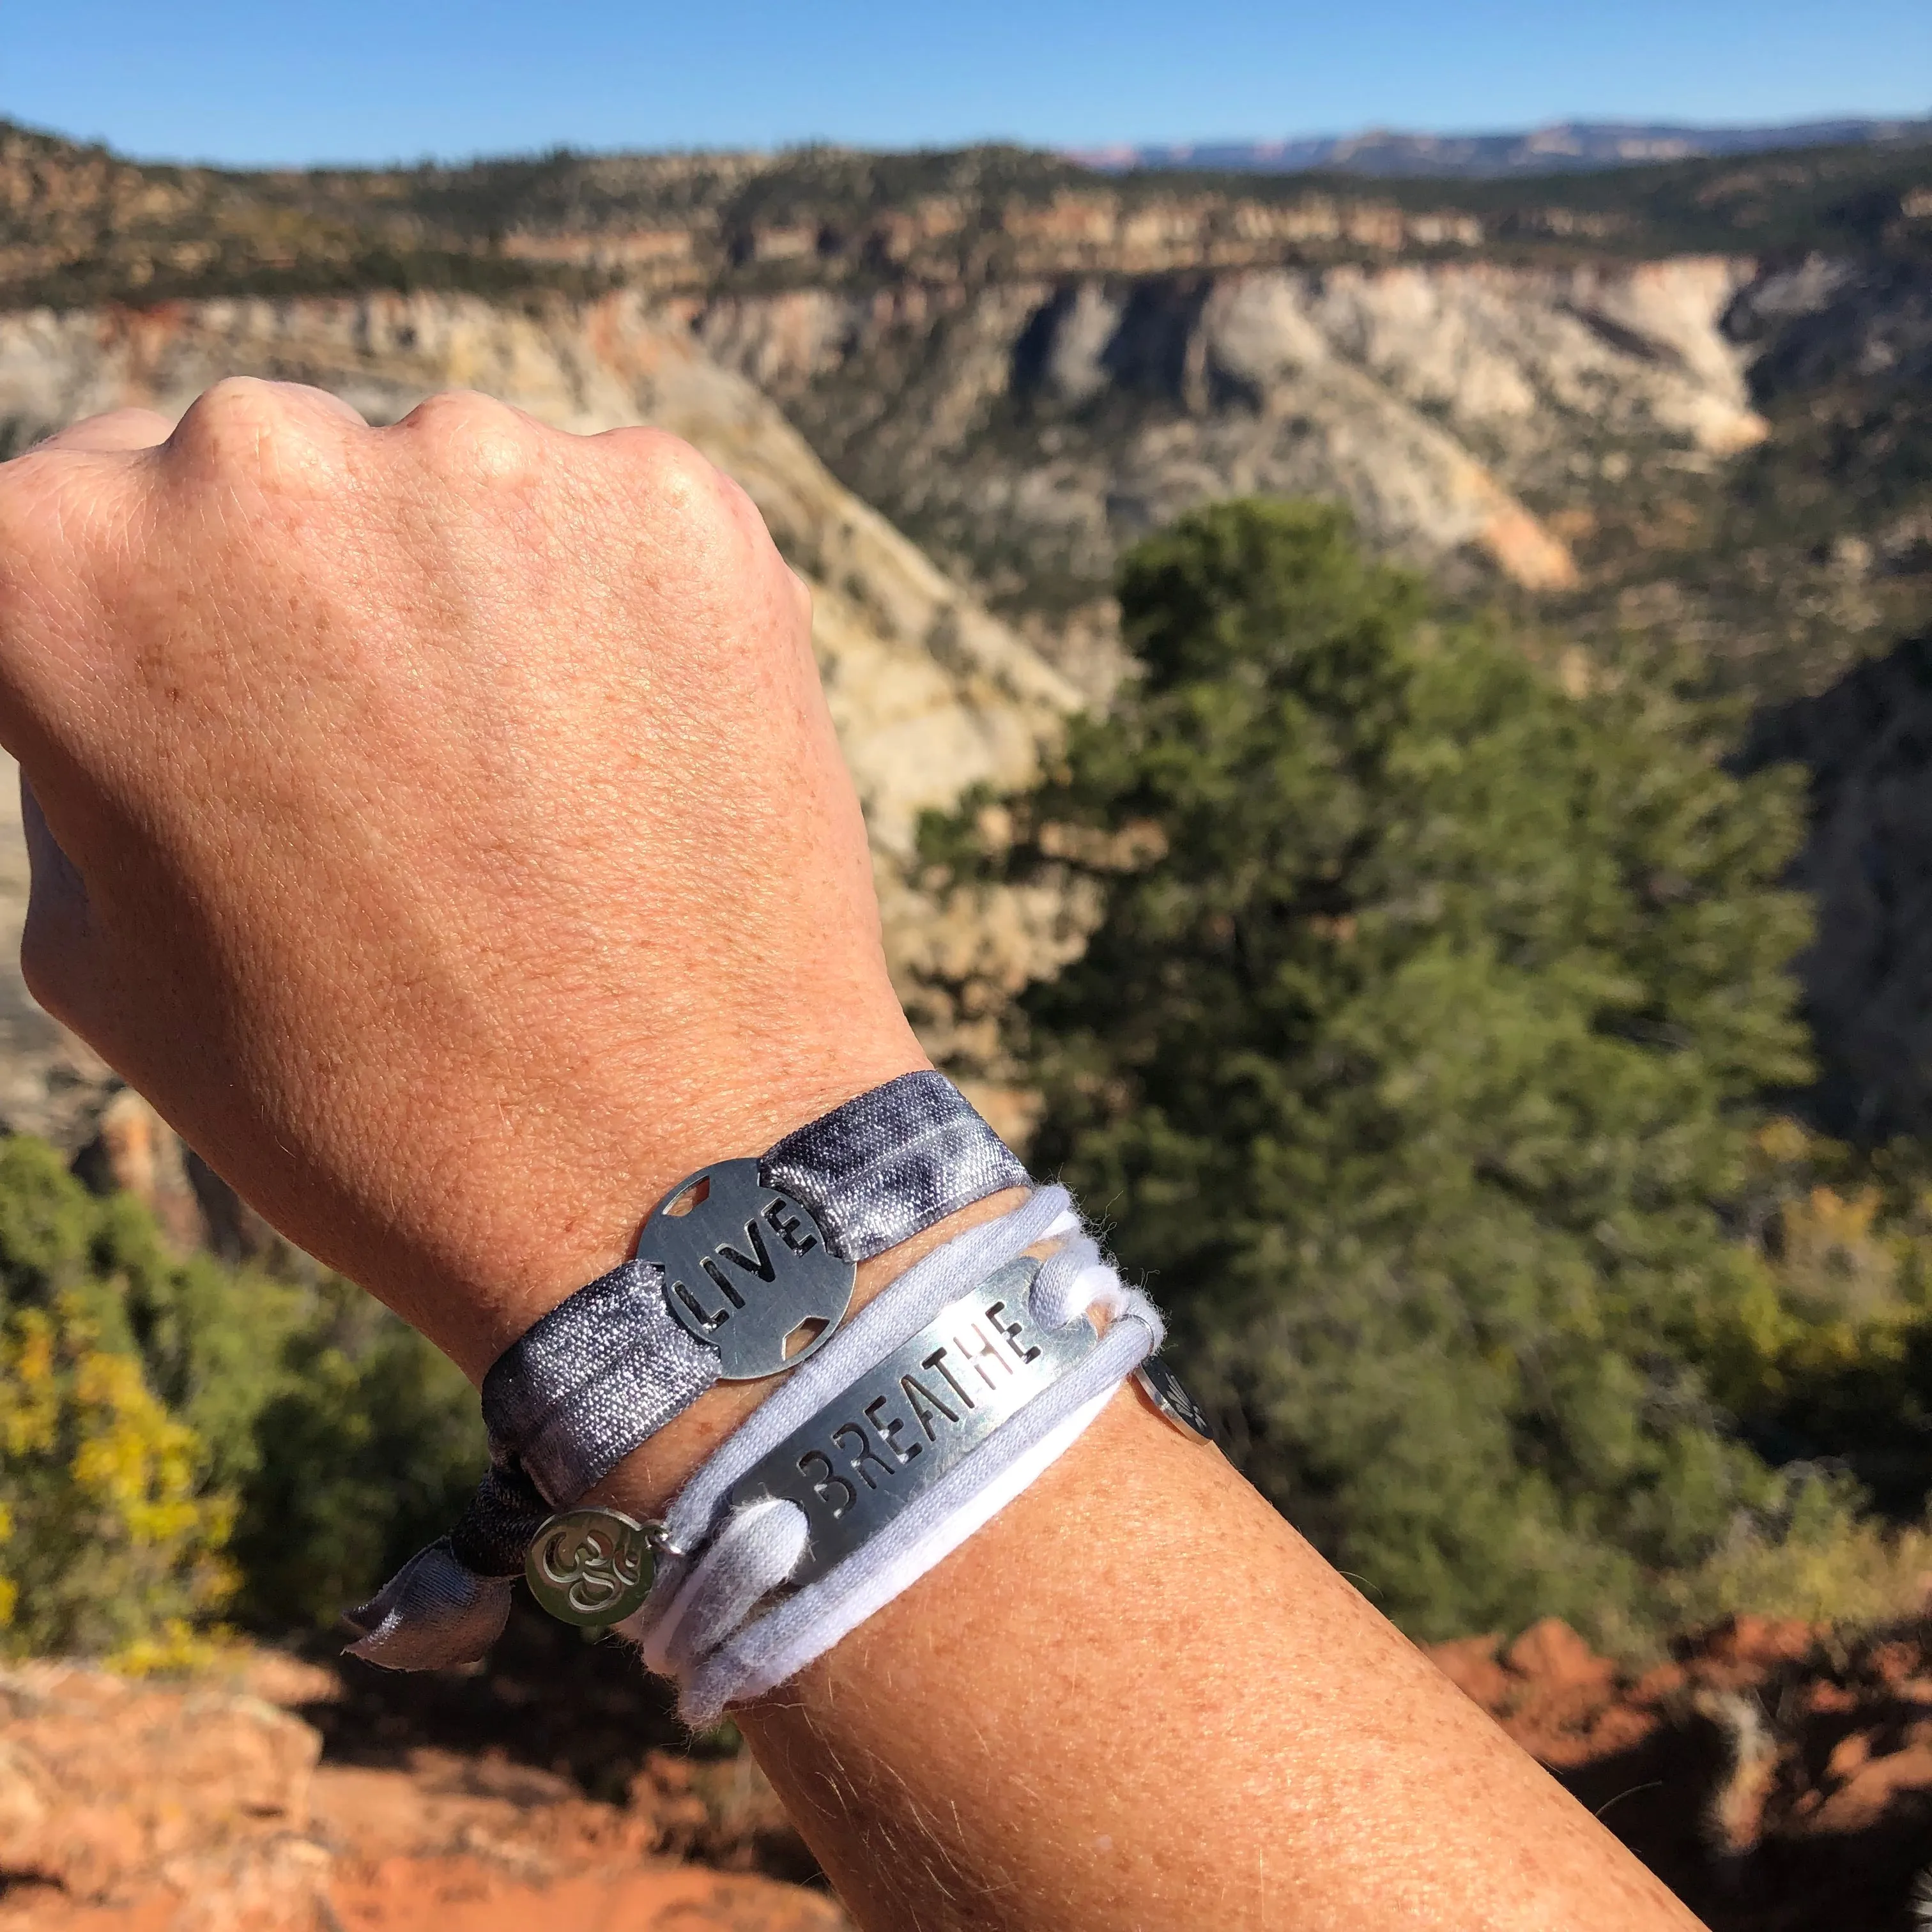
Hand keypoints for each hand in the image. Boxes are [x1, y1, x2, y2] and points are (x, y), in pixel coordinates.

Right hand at [0, 381, 924, 1375]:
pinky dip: (614, 614)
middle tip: (379, 771)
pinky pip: (609, 525)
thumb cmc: (366, 1105)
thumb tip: (134, 651)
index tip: (208, 724)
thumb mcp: (103, 954)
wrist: (668, 1181)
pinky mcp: (681, 503)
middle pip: (251, 480)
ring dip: (465, 598)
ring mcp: (493, 461)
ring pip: (447, 491)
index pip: (61, 521)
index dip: (133, 637)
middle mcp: (264, 461)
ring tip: (526, 791)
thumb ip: (85, 750)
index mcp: (71, 565)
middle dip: (295, 600)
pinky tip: (632, 761)